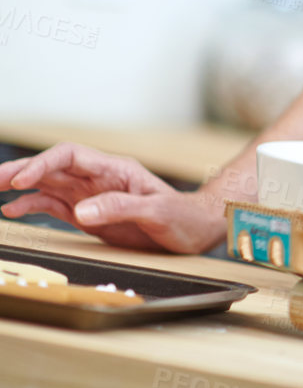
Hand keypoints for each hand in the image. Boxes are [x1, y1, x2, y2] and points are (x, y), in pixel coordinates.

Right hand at [0, 143, 227, 252]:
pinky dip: (32, 206)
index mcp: (116, 170)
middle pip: (52, 168)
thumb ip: (121, 207)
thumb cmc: (185, 217)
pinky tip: (12, 210)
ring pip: (48, 185)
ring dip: (20, 187)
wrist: (198, 230)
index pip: (70, 157)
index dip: (43, 164)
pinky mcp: (90, 215)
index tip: (22, 179)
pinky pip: (55, 206)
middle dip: (21, 171)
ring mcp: (92, 196)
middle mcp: (100, 179)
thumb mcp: (158, 212)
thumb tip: (81, 210)